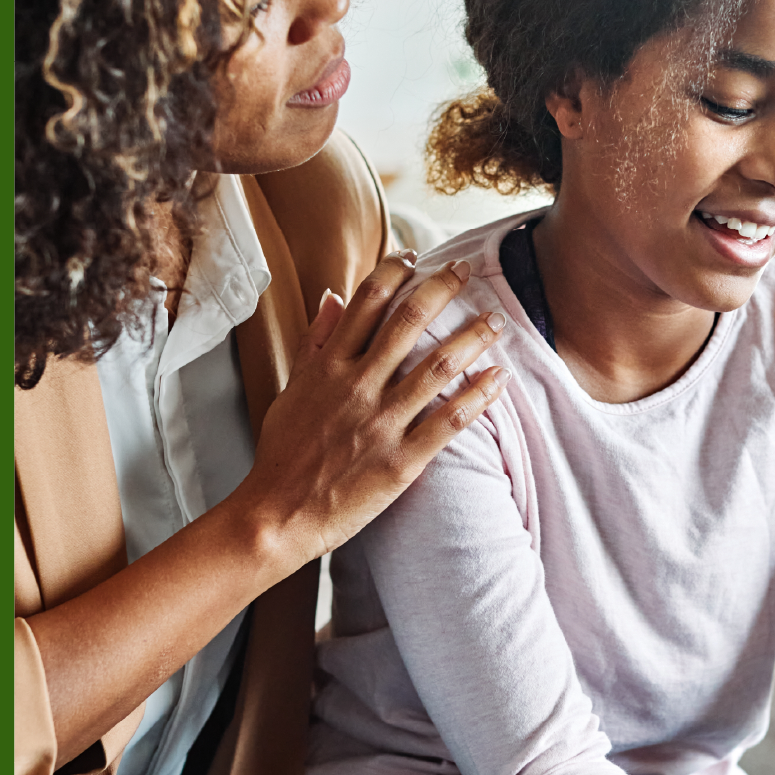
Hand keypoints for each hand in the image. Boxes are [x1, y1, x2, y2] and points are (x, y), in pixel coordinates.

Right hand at [237, 253, 509, 569]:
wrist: (274, 518)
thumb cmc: (282, 455)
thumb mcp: (291, 389)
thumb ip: (315, 342)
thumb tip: (331, 295)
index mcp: (328, 367)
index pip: (365, 302)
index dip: (394, 271)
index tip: (415, 256)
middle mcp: (357, 387)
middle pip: (408, 322)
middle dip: (443, 289)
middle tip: (467, 269)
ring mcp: (381, 423)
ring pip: (437, 368)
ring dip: (472, 338)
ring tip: (496, 320)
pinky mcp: (400, 461)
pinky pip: (448, 422)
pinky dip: (478, 397)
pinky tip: (499, 378)